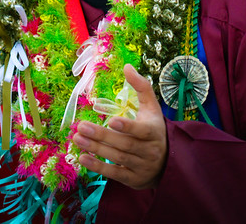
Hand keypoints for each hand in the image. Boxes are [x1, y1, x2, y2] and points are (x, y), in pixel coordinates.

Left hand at [71, 64, 166, 189]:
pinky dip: (98, 167)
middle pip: (124, 144)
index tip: (111, 120)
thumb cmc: (154, 128)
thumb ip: (141, 86)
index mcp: (154, 132)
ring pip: (118, 159)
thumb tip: (127, 66)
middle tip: (80, 126)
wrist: (168, 161)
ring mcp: (142, 166)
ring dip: (96, 149)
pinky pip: (115, 174)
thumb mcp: (152, 107)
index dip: (127, 127)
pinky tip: (83, 158)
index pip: (142, 130)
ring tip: (77, 138)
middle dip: (101, 136)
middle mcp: (150, 151)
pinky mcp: (133, 179)